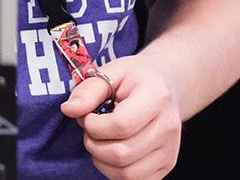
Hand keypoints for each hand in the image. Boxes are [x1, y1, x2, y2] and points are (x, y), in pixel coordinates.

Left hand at [60, 56, 181, 179]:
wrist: (166, 84)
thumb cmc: (135, 77)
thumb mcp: (111, 71)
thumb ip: (89, 90)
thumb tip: (68, 110)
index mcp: (156, 97)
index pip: (121, 125)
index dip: (94, 125)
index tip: (86, 116)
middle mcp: (168, 127)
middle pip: (123, 153)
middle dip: (94, 143)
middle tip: (89, 127)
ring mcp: (170, 150)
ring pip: (128, 173)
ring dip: (102, 160)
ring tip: (98, 139)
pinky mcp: (167, 165)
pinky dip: (115, 171)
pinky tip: (110, 151)